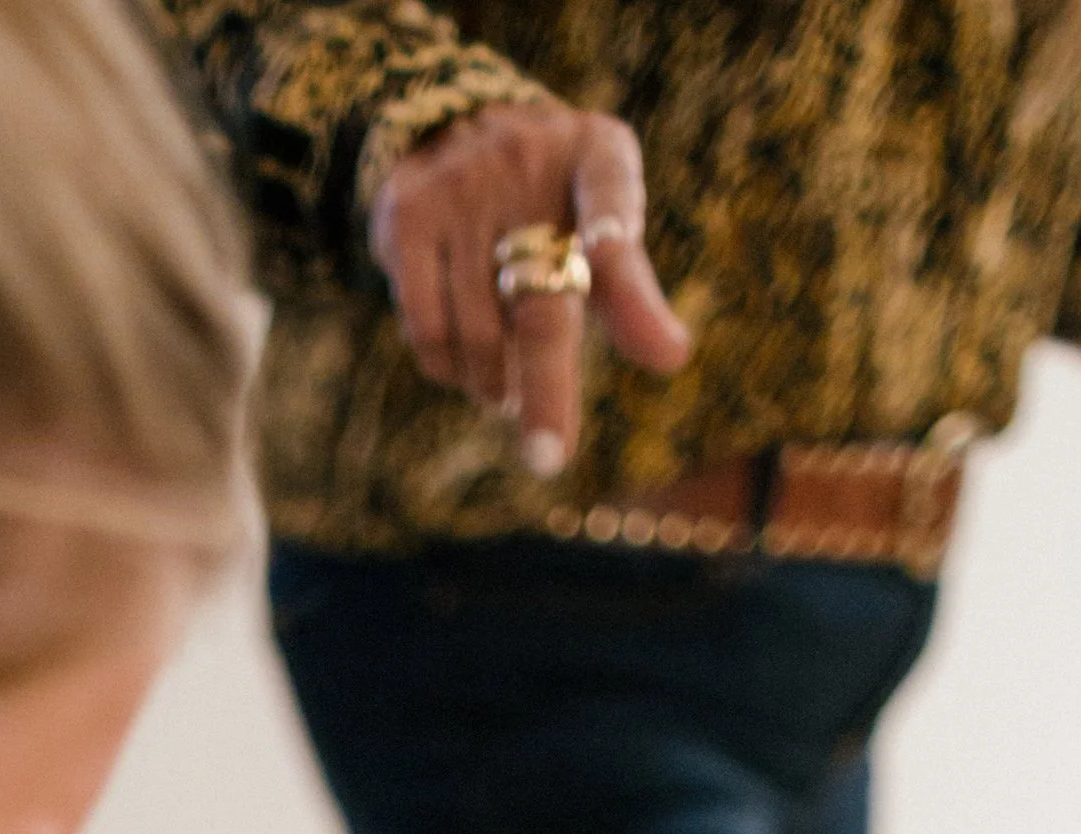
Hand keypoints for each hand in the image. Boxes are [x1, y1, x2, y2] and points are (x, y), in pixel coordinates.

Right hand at [371, 103, 689, 472]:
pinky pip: (429, 328)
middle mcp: (525, 159)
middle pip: (539, 301)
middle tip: (550, 457)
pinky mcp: (407, 219)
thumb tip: (672, 359)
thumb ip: (632, 293)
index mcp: (595, 154)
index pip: (609, 184)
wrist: (453, 130)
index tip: (612, 251)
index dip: (611, 221)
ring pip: (478, 331)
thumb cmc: (552, 202)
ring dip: (496, 383)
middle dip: (546, 388)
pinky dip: (452, 369)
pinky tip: (469, 371)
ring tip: (507, 394)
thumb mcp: (602, 226)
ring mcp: (460, 189)